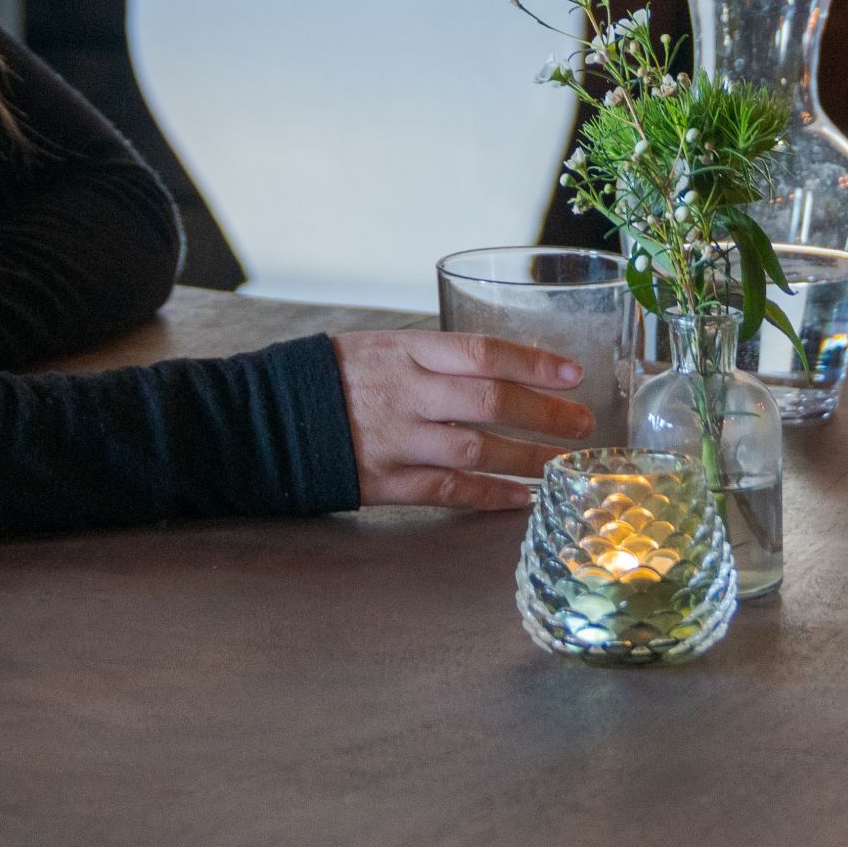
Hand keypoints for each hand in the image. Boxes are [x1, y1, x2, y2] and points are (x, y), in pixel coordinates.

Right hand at [333, 331, 596, 509]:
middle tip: (584, 424)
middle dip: (544, 414)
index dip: (533, 362)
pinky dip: (488, 496)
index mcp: (406, 351)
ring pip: (476, 450)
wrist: (263, 418)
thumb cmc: (333, 378)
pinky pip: (447, 490)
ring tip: (563, 464)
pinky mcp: (383, 481)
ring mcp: (395, 440)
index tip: (573, 374)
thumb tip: (505, 364)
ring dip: (527, 459)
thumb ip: (437, 359)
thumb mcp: (382, 347)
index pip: (483, 353)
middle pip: (489, 402)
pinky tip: (519, 499)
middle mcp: (405, 393)